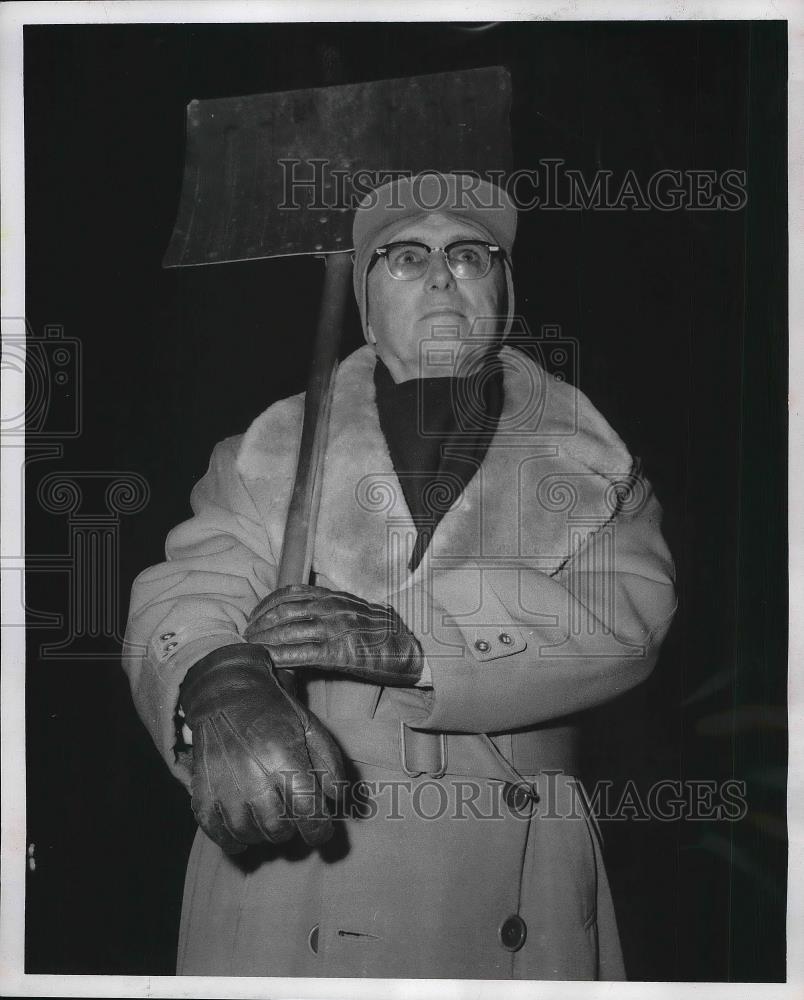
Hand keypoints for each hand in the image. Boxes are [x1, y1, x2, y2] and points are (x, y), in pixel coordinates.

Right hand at [179, 643, 344, 853]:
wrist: (227, 696)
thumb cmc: (274, 713)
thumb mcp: (311, 728)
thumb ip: (330, 764)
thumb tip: (337, 799)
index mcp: (283, 758)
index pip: (307, 812)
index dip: (319, 831)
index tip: (321, 830)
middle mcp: (252, 776)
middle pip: (278, 830)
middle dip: (292, 830)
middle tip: (292, 815)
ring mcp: (223, 787)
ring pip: (249, 835)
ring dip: (264, 835)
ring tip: (269, 817)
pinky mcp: (202, 794)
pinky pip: (218, 834)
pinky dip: (233, 841)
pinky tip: (244, 830)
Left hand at [244, 584, 423, 686]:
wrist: (410, 648)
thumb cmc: (382, 632)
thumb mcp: (355, 610)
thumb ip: (330, 609)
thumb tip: (303, 615)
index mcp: (334, 596)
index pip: (291, 592)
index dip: (266, 603)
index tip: (254, 615)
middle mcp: (332, 608)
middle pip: (283, 611)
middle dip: (259, 623)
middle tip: (246, 635)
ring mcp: (336, 629)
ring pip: (288, 631)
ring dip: (264, 640)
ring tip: (251, 648)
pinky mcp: (340, 653)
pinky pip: (302, 653)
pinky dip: (280, 655)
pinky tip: (268, 660)